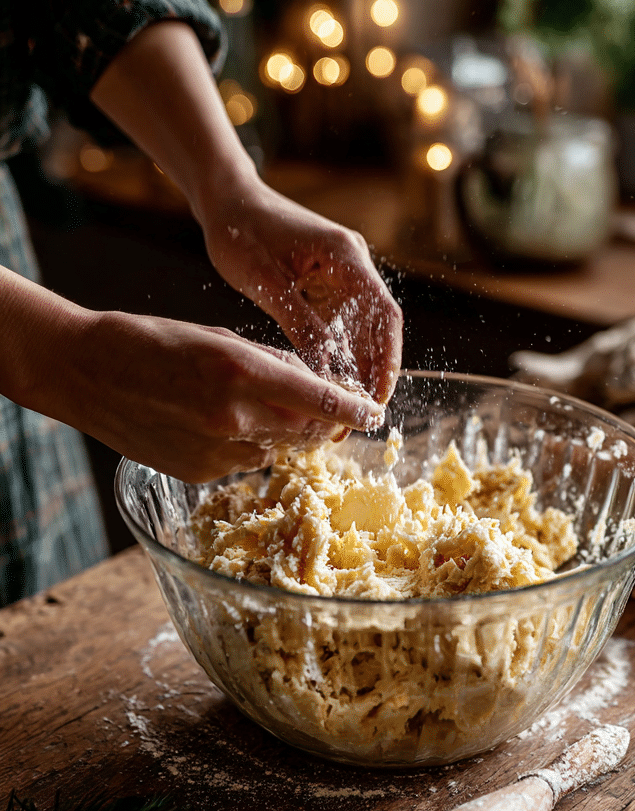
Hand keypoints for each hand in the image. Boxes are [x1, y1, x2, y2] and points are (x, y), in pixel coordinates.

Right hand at [60, 309, 384, 482]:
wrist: (86, 373)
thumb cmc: (151, 342)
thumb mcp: (218, 338)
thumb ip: (269, 364)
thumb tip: (311, 384)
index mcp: (240, 371)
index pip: (318, 399)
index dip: (352, 409)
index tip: (372, 413)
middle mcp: (233, 416)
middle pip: (306, 430)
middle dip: (322, 422)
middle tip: (329, 412)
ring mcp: (216, 450)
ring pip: (277, 448)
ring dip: (282, 432)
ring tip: (252, 406)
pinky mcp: (200, 472)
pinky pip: (244, 461)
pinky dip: (247, 444)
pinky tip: (217, 422)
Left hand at [200, 175, 402, 404]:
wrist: (227, 199)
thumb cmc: (240, 232)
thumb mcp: (267, 284)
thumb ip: (301, 326)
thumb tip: (327, 372)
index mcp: (345, 255)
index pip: (383, 314)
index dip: (386, 359)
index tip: (379, 395)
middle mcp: (352, 262)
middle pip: (379, 324)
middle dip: (375, 369)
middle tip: (363, 410)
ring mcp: (341, 271)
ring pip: (361, 326)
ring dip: (358, 363)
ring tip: (348, 402)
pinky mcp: (326, 280)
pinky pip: (341, 320)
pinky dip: (339, 349)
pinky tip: (331, 378)